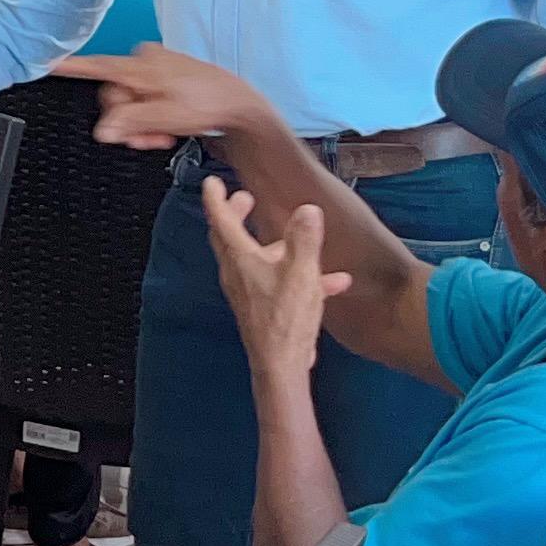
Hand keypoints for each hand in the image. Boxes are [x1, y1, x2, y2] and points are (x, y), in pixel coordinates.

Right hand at [64, 43, 265, 150]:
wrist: (240, 103)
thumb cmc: (207, 105)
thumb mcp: (164, 119)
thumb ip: (129, 122)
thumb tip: (102, 129)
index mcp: (140, 67)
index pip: (96, 67)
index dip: (71, 68)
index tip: (48, 66)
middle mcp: (145, 60)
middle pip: (115, 93)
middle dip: (126, 120)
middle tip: (144, 139)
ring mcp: (156, 66)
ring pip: (131, 97)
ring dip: (140, 121)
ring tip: (160, 137)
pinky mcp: (166, 73)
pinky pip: (145, 95)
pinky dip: (150, 113)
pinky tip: (165, 126)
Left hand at [202, 177, 345, 385]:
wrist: (281, 364)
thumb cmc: (286, 318)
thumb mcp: (301, 273)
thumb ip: (305, 240)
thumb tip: (308, 209)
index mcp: (240, 259)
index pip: (221, 220)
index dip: (215, 198)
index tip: (211, 181)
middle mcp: (238, 273)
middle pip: (230, 237)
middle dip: (236, 215)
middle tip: (245, 199)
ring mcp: (248, 291)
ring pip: (257, 259)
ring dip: (274, 244)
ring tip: (297, 235)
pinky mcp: (263, 307)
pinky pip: (279, 283)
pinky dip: (299, 275)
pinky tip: (334, 281)